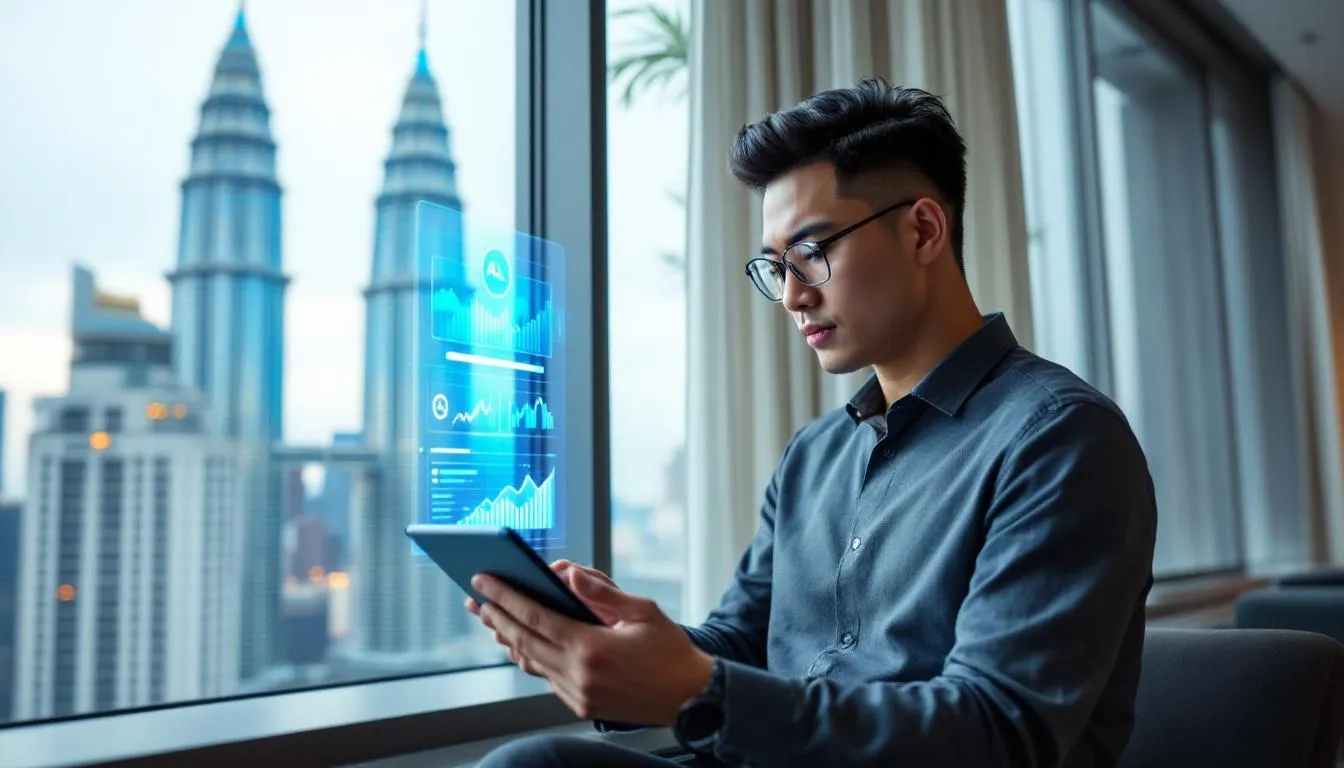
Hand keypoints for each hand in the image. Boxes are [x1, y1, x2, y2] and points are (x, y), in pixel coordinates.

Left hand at [464, 568, 713, 724]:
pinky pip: (546, 677)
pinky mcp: (582, 706)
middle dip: (496, 616)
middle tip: (474, 598)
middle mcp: (578, 675)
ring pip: (530, 662)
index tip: (483, 582)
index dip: (505, 597)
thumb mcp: (643, 611)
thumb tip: (568, 573)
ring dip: (507, 638)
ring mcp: (578, 694)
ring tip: (490, 619)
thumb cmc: (671, 651)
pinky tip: (521, 643)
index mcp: (591, 648)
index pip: (535, 617)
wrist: (691, 697)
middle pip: (523, 640)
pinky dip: (530, 657)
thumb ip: (602, 592)